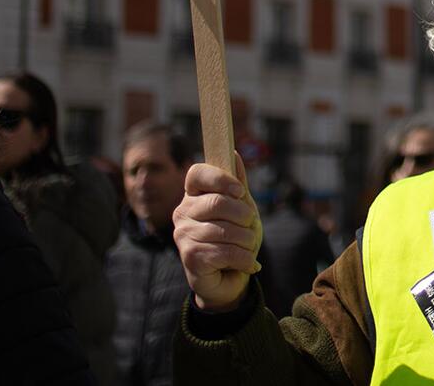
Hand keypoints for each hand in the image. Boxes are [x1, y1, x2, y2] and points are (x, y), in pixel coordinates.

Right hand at [174, 154, 262, 313]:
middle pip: (217, 202)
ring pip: (225, 230)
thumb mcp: (241, 208)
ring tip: (248, 247)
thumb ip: (237, 184)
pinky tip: (249, 263)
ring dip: (247, 240)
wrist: (230, 278)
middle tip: (250, 226)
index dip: (220, 179)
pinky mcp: (190, 257)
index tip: (240, 191)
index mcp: (193, 194)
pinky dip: (245, 259)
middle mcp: (182, 212)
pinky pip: (225, 252)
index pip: (197, 173)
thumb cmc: (235, 238)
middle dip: (244, 216)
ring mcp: (183, 235)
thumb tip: (234, 154)